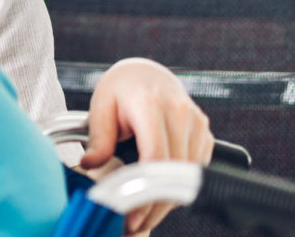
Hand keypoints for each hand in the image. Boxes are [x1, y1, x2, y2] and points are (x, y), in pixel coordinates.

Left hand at [79, 58, 212, 236]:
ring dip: (168, 200)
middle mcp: (180, 112)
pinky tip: (158, 194)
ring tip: (142, 213)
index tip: (131, 216)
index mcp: (151, 104)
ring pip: (189, 175)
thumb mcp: (101, 106)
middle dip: (155, 205)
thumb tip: (90, 164)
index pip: (156, 157)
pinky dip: (179, 186)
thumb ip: (98, 137)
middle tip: (133, 224)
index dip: (146, 192)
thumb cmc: (120, 89)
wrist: (145, 74)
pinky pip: (197, 168)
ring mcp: (196, 123)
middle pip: (175, 172)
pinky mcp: (204, 133)